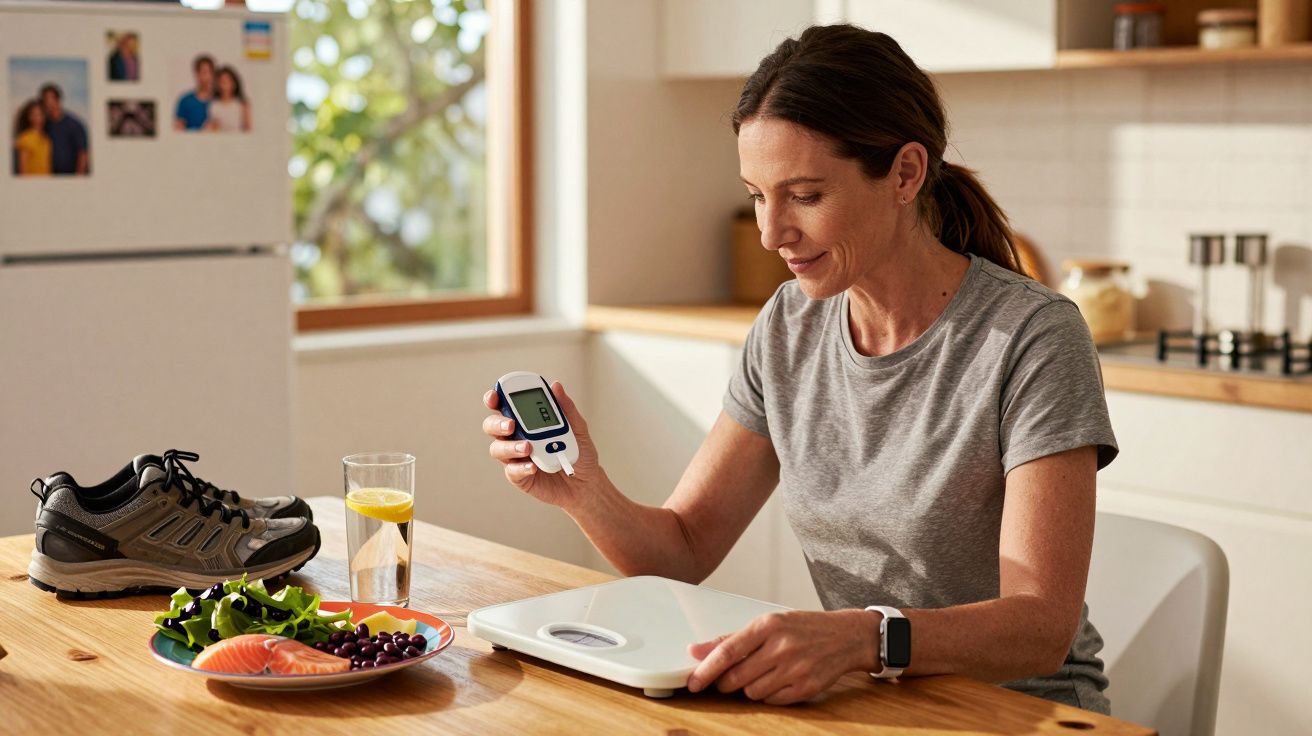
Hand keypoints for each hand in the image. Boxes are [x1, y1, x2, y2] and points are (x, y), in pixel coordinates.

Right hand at [482, 381, 601, 508]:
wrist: (586, 482)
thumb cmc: (579, 452)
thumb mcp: (577, 427)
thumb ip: (566, 408)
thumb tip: (556, 386)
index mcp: (526, 420)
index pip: (504, 406)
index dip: (494, 399)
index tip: (494, 396)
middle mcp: (516, 437)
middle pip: (492, 426)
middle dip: (497, 423)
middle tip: (511, 425)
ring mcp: (515, 457)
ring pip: (498, 448)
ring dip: (510, 446)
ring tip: (527, 447)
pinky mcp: (519, 476)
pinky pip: (512, 471)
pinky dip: (520, 467)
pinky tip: (533, 466)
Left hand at [686, 609, 879, 704]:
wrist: (846, 636)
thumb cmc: (804, 628)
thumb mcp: (768, 624)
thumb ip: (731, 639)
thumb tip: (696, 651)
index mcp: (768, 625)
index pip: (727, 652)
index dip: (705, 670)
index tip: (692, 682)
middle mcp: (781, 646)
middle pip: (736, 677)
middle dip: (725, 682)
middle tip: (729, 677)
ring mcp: (795, 669)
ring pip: (752, 692)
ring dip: (749, 688)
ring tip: (763, 672)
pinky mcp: (806, 688)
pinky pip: (772, 701)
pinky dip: (769, 695)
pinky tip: (779, 680)